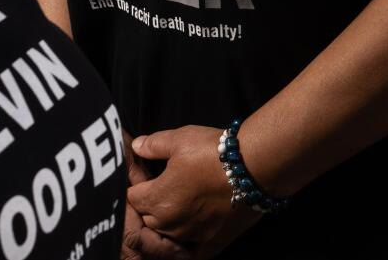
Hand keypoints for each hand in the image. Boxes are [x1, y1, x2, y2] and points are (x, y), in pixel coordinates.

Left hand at [125, 125, 258, 259]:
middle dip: (149, 202)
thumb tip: (137, 146)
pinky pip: (192, 249)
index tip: (146, 173)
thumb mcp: (179, 139)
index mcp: (157, 199)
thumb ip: (153, 145)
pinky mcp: (212, 241)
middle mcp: (170, 223)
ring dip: (168, 220)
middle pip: (147, 217)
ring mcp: (191, 235)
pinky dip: (188, 242)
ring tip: (180, 200)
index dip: (137, 183)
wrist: (255, 167)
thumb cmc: (214, 152)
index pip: (132, 196)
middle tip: (162, 184)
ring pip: (168, 233)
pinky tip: (192, 230)